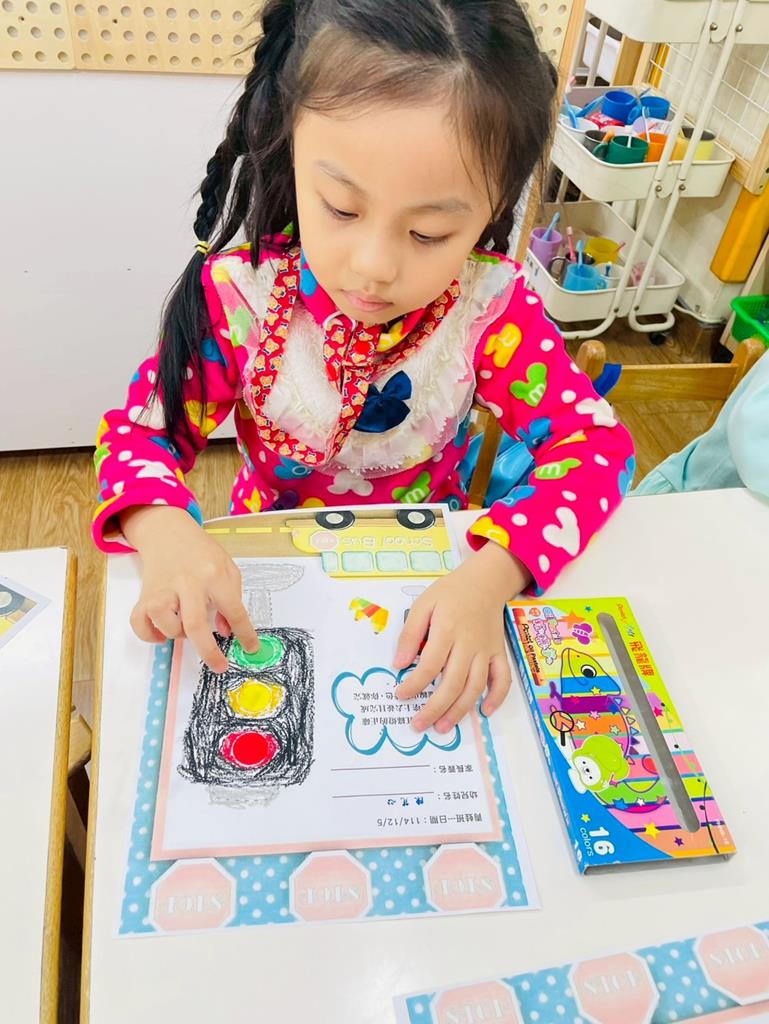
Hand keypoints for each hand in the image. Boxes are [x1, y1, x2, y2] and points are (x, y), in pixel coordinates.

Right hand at [121, 505, 258, 672]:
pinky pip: (140, 624)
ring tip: (185, 624)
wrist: (168, 532)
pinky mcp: (144, 595)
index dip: (245, 633)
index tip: (251, 648)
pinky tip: (161, 632)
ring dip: (179, 634)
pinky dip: (150, 635)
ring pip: (167, 625)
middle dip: (209, 652)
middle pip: (195, 624)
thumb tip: (228, 631)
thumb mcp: (227, 568)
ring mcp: (163, 589)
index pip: (234, 609)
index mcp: (214, 575)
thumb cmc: (202, 553)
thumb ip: (233, 598)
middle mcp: (187, 583)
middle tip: (220, 666)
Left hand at [393, 542, 529, 732]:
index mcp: (447, 630)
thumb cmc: (450, 593)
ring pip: (476, 686)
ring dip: (460, 710)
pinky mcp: (500, 653)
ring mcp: (487, 650)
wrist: (486, 582)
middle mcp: (469, 644)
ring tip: (442, 727)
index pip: (430, 665)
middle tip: (419, 725)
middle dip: (435, 708)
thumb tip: (399, 664)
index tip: (401, 695)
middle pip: (453, 683)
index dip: (415, 684)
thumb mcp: (423, 604)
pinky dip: (497, 697)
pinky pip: (503, 678)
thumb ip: (410, 634)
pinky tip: (485, 712)